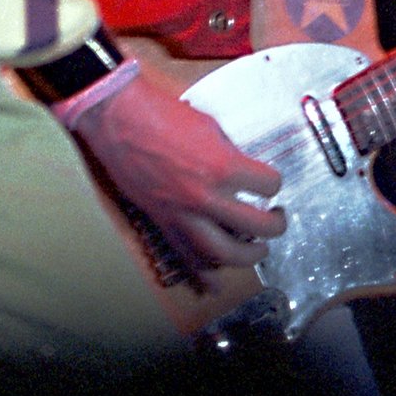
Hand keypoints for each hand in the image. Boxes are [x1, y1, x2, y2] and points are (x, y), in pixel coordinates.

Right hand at [70, 65, 286, 273]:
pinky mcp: (163, 222)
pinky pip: (186, 256)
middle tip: (277, 220)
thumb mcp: (208, 125)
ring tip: (257, 250)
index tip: (271, 182)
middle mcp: (205, 196)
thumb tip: (241, 170)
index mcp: (221, 165)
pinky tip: (217, 283)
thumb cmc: (160, 113)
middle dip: (274, 227)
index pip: (267, 184)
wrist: (119, 118)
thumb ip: (228, 152)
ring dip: (247, 257)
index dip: (274, 182)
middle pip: (255, 226)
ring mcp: (183, 214)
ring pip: (223, 254)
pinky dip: (204, 274)